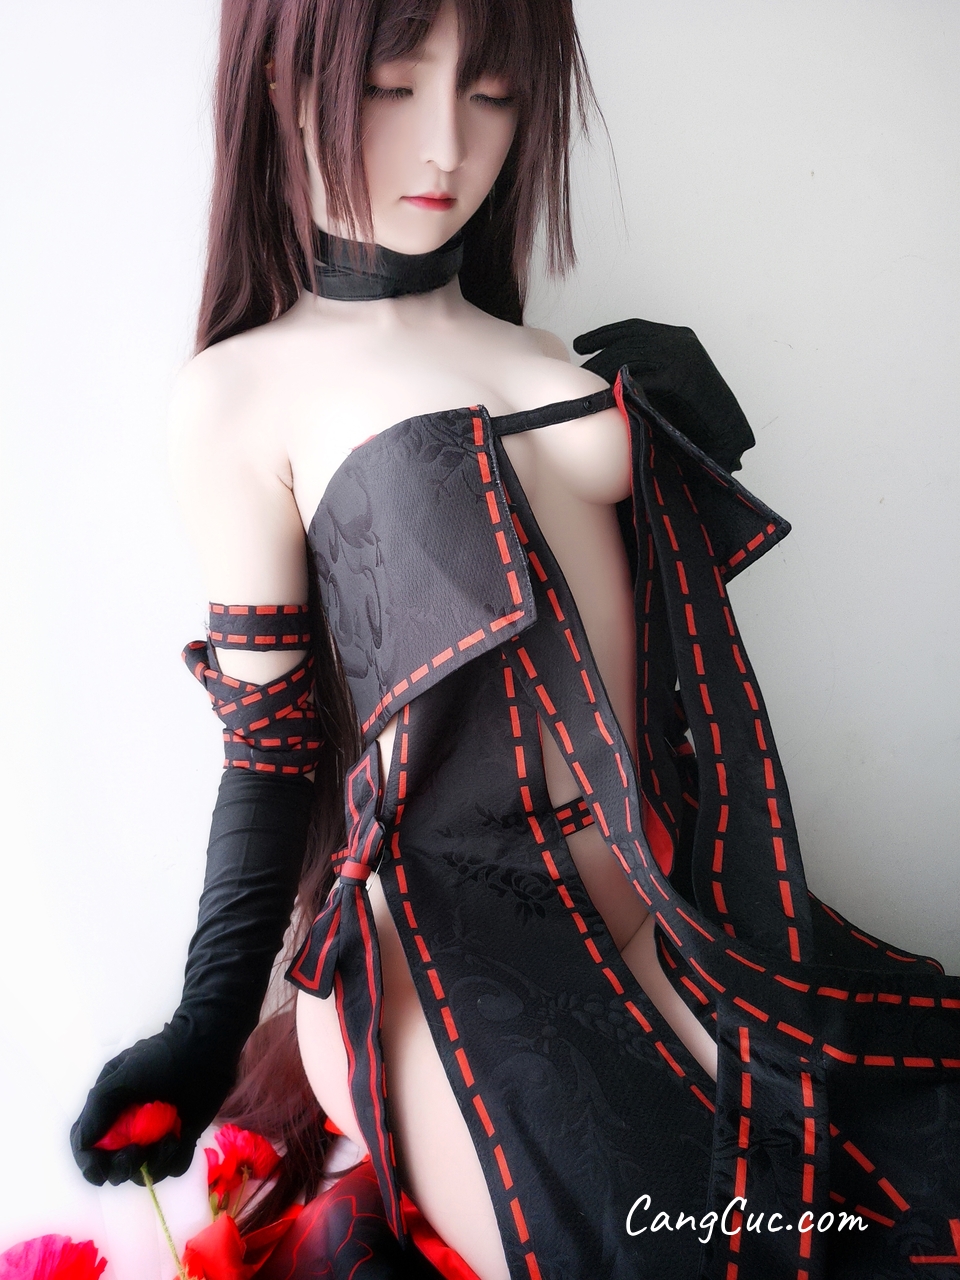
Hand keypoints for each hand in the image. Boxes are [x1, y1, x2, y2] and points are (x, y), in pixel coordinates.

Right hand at [71, 1021, 235, 1185]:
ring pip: (145, 1171)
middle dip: (123, 1166)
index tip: (99, 1173)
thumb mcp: (124, 1076)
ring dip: (155, 1162)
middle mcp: (129, 1127)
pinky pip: (173, 1166)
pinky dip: (177, 1158)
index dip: (88, 1163)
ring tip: (169, 1138)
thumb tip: (83, 1144)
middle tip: (137, 1152)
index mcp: (109, 1109)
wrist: (207, 1049)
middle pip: (114, 1166)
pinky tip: (183, 1136)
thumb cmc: (163, 1057)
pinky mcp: (180, 1140)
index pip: (87, 1144)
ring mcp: (155, 1135)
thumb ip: (99, 1108)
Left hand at [573, 318, 755, 472]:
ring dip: (604, 369)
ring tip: (588, 384)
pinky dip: (621, 387)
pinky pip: (641, 378)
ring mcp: (682, 356)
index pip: (634, 327)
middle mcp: (681, 340)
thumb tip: (610, 376)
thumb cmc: (697, 415)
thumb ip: (646, 373)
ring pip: (630, 355)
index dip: (604, 333)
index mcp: (679, 337)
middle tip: (578, 368)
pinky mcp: (681, 377)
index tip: (580, 344)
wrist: (728, 432)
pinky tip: (607, 396)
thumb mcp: (668, 384)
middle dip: (599, 352)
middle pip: (628, 340)